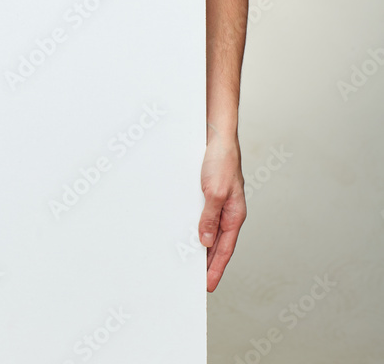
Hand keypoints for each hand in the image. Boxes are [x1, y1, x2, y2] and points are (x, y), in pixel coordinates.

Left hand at [198, 128, 246, 291]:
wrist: (217, 135)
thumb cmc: (221, 160)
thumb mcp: (214, 191)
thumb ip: (210, 217)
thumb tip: (205, 241)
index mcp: (234, 214)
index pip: (225, 249)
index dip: (216, 268)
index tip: (208, 286)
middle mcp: (228, 211)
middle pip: (218, 244)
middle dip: (209, 263)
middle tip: (197, 281)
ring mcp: (219, 203)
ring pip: (210, 231)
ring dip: (201, 246)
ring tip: (189, 262)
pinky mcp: (209, 194)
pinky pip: (203, 216)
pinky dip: (196, 227)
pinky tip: (187, 232)